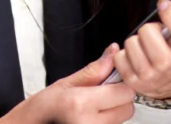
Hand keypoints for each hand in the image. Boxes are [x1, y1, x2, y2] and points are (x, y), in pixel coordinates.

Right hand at [0, 45, 134, 123]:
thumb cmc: (43, 107)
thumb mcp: (65, 83)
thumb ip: (93, 70)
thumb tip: (112, 54)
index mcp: (81, 104)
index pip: (124, 92)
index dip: (119, 83)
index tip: (112, 79)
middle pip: (128, 108)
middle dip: (118, 98)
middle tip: (99, 94)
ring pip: (122, 119)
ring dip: (113, 111)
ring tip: (92, 107)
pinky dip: (107, 121)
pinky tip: (91, 116)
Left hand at [112, 0, 170, 99]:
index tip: (165, 5)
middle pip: (149, 34)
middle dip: (149, 28)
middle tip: (158, 34)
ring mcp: (153, 75)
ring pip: (132, 44)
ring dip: (136, 41)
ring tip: (148, 45)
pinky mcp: (135, 81)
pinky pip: (119, 57)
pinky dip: (123, 53)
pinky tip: (137, 55)